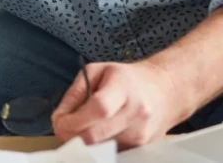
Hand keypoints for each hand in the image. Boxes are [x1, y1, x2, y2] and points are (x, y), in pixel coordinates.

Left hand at [51, 59, 188, 148]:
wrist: (164, 90)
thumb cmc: (127, 78)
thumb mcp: (96, 71)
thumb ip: (74, 94)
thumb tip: (58, 119)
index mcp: (123, 88)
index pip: (98, 109)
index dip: (74, 119)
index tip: (59, 121)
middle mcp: (135, 113)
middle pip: (96, 135)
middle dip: (72, 134)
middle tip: (62, 127)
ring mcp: (140, 134)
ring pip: (100, 147)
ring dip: (84, 140)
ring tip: (83, 125)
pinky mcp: (142, 147)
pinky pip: (111, 151)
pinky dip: (98, 144)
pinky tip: (99, 131)